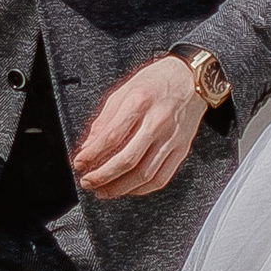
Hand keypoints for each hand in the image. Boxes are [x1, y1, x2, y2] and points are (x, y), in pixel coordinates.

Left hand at [72, 53, 207, 199]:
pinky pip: (161, 178)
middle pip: (127, 160)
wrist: (191, 80)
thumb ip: (104, 120)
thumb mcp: (124, 91)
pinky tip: (127, 188)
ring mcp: (172, 138)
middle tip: (87, 182)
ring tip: (103, 190)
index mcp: (140, 102)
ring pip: (143, 174)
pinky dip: (141, 189)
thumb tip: (88, 147)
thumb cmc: (155, 82)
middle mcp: (157, 121)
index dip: (91, 155)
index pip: (111, 137)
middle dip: (102, 176)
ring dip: (119, 188)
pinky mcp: (181, 149)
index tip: (79, 163)